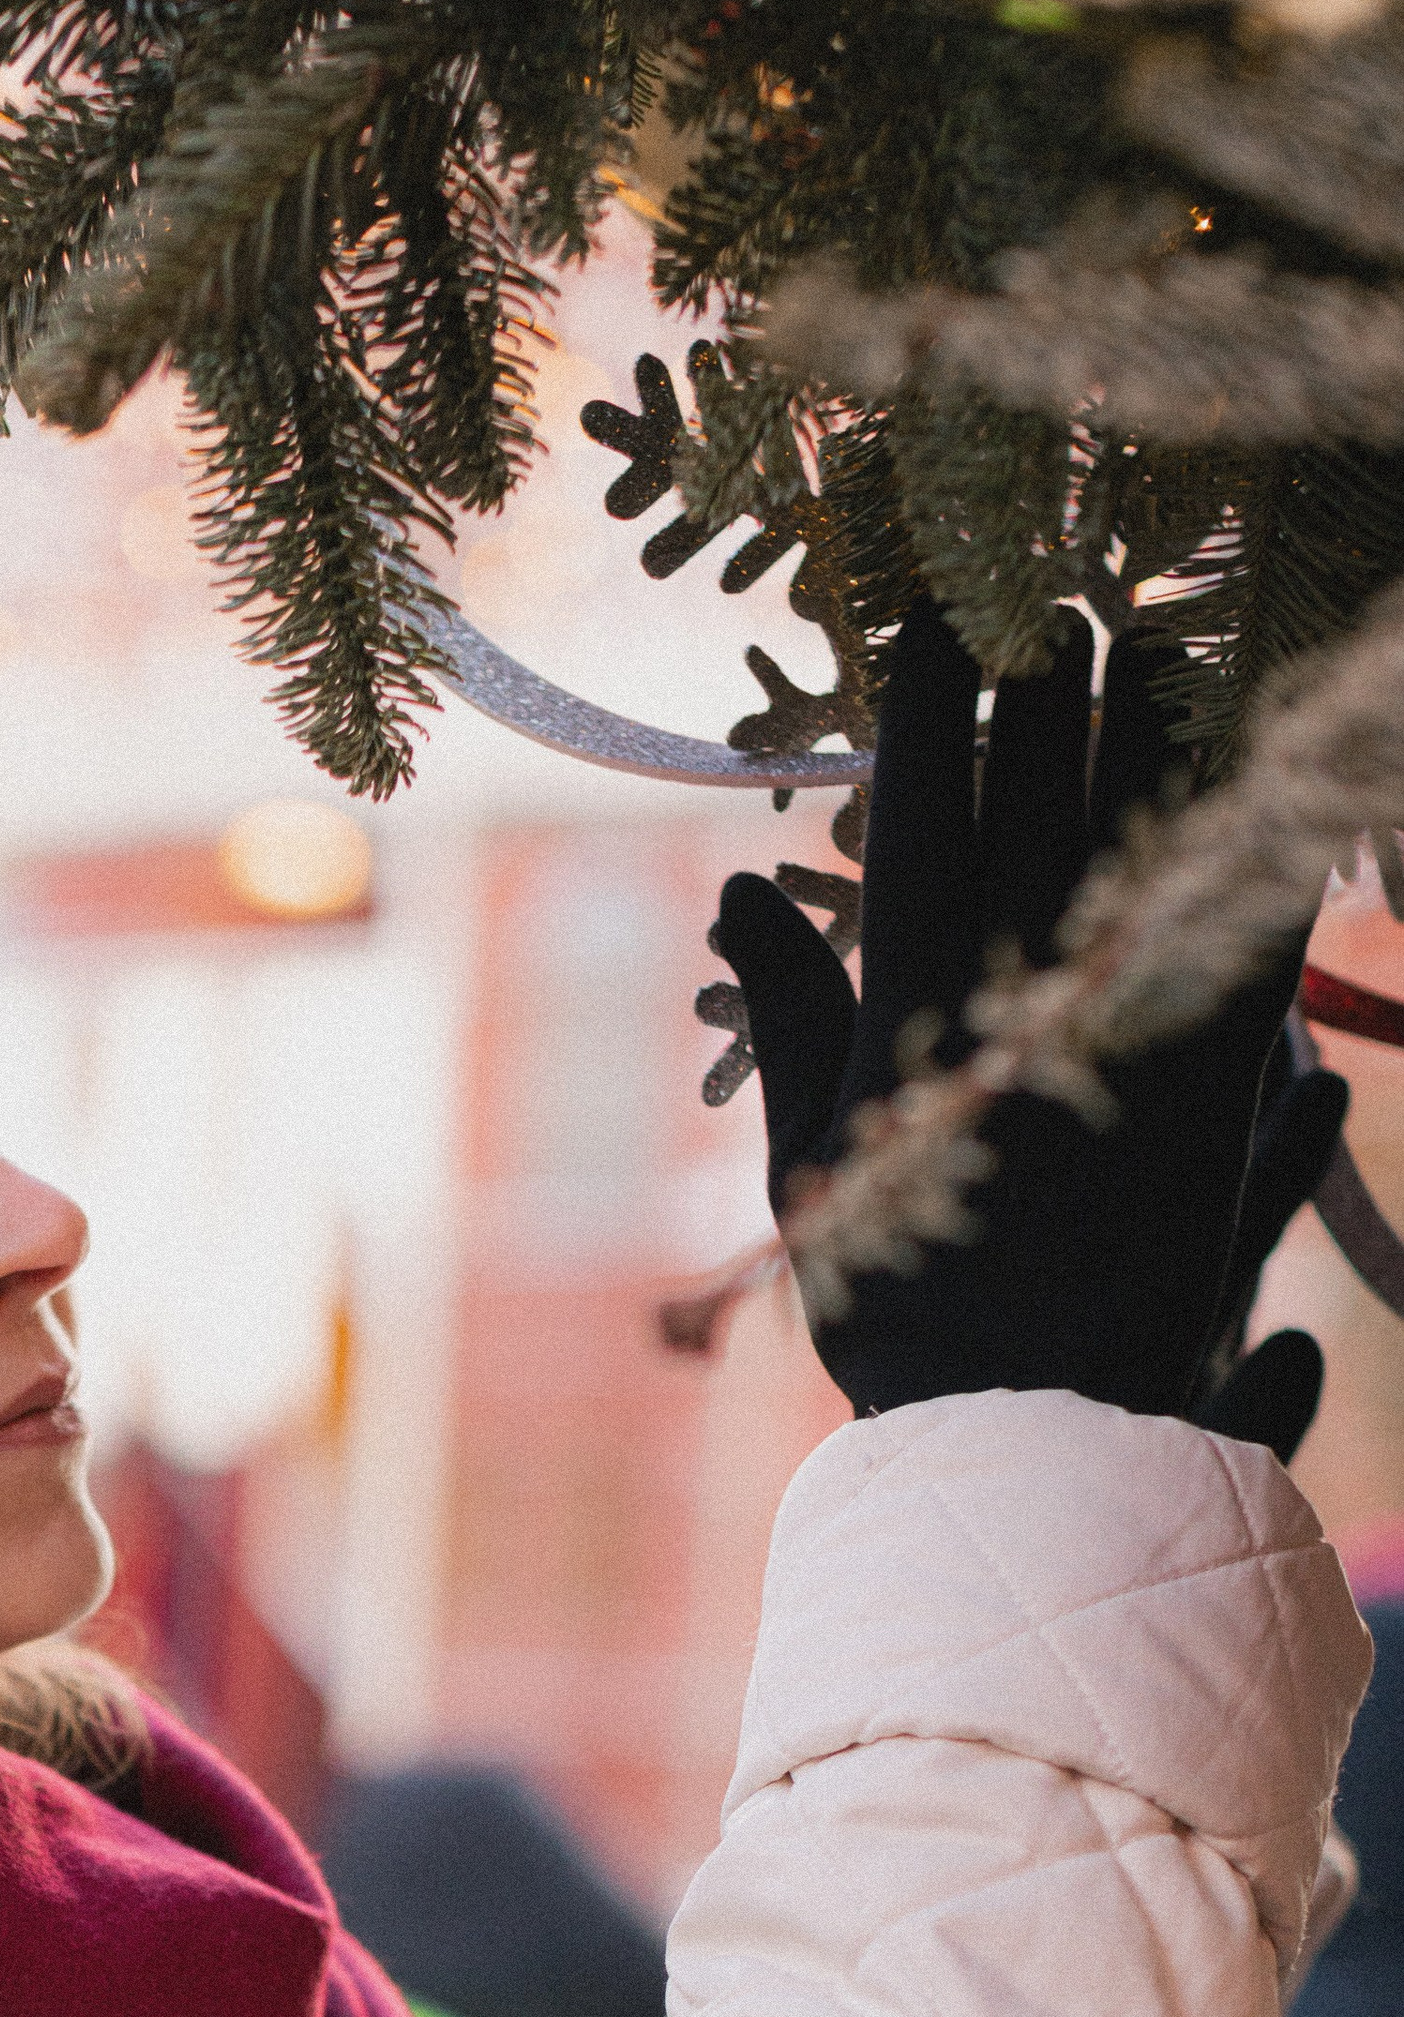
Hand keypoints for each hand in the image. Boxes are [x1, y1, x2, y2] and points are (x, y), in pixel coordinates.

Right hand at [712, 602, 1341, 1443]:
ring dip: (1152, 744)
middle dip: (1046, 694)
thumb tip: (745, 891)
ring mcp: (1116, 1046)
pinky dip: (1255, 867)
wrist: (1021, 1422)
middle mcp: (1012, 1012)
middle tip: (1062, 594)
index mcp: (907, 1021)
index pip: (916, 824)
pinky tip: (1270, 796)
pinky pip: (1241, 951)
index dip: (927, 709)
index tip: (935, 614)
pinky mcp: (1210, 1095)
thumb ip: (794, 1017)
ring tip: (1163, 648)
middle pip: (1035, 812)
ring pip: (1139, 859)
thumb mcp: (812, 1163)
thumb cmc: (900, 1304)